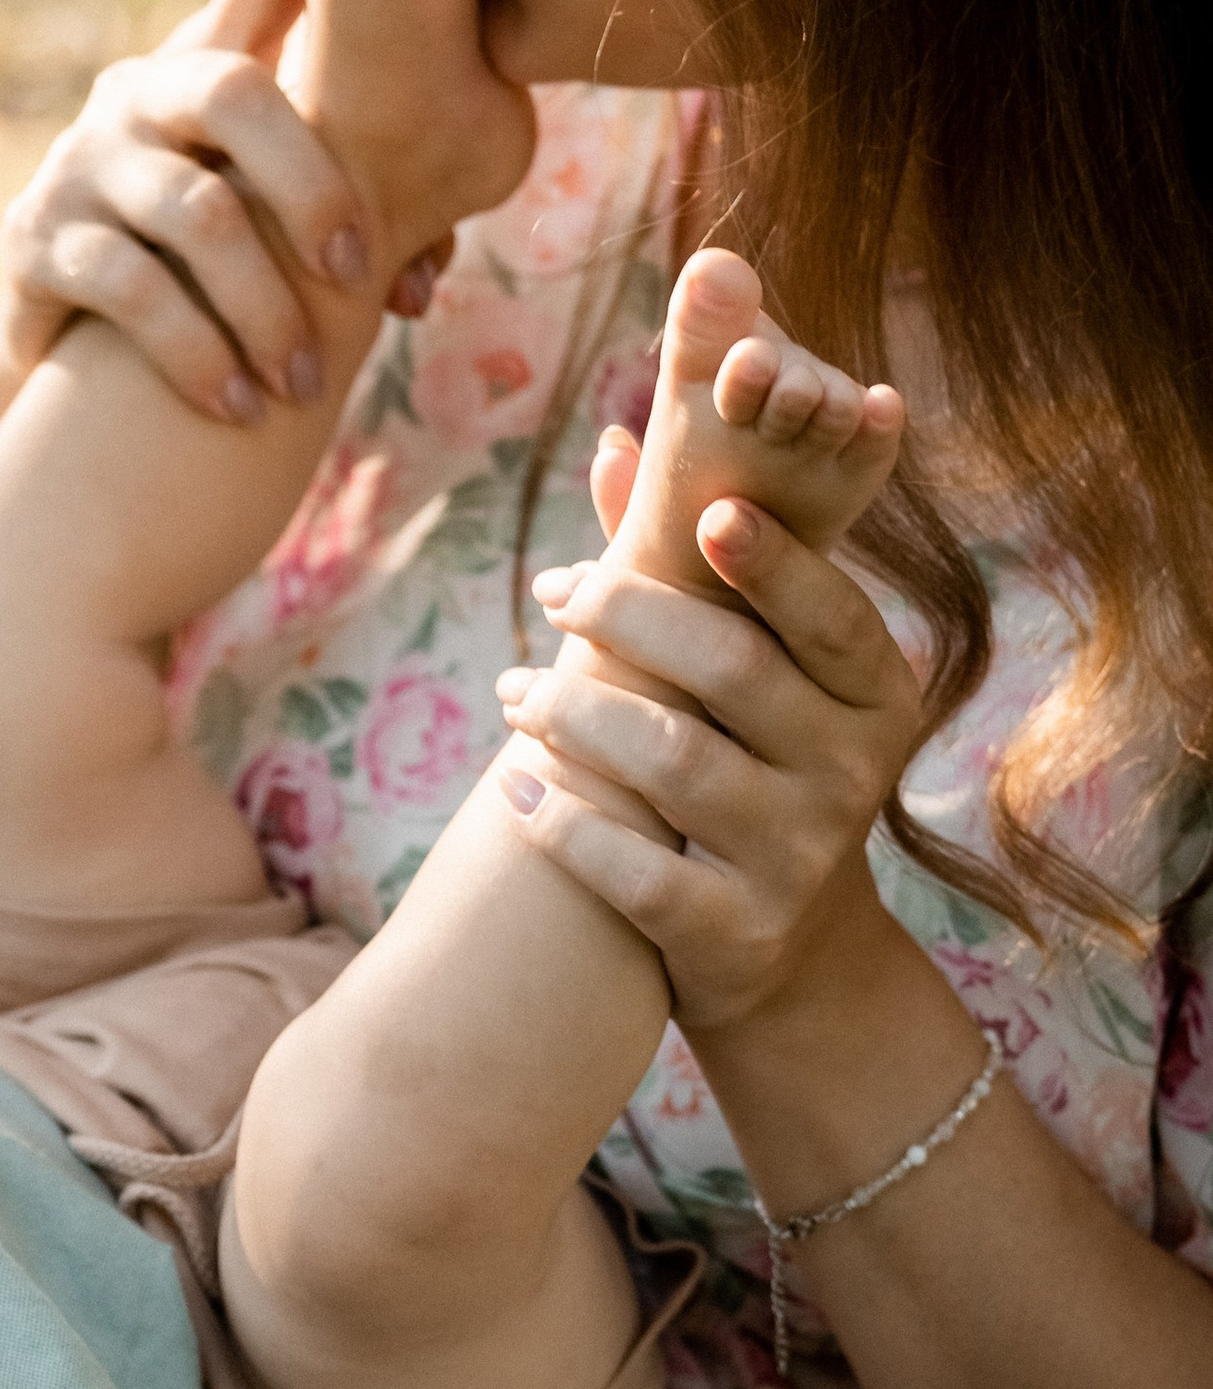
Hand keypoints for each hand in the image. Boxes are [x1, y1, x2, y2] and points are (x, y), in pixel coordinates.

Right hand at [0, 0, 446, 427]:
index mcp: (198, 72)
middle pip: (236, 96)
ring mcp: (81, 165)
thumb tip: (430, 269)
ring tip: (307, 382)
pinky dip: (196, 354)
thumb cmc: (197, 273)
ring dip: (261, 307)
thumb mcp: (255, 214)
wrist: (67, 353)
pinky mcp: (38, 243)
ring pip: (193, 213)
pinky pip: (130, 291)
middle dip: (311, 189)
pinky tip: (238, 407)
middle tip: (359, 275)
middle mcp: (134, 95)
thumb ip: (334, 206)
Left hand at [496, 483, 930, 1036]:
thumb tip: (615, 437)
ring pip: (672, 762)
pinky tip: (512, 785)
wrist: (785, 951)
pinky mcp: (738, 931)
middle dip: (629, 619)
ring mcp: (801, 857)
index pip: (831, 613)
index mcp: (877, 695)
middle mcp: (856, 773)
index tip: (702, 513)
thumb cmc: (755, 769)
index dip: (771, 560)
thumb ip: (690, 566)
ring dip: (574, 714)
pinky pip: (635, 872)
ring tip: (512, 690)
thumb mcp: (756, 675)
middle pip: (733, 670)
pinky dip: (563, 823)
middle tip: (554, 592)